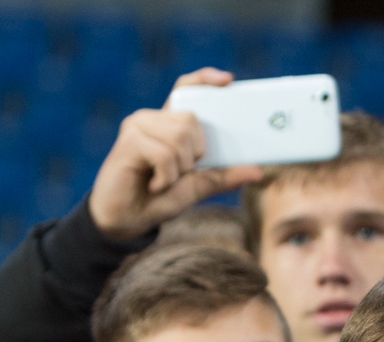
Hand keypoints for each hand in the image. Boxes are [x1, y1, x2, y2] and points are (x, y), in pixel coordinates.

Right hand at [88, 68, 264, 241]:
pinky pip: (165, 154)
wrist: (126, 221)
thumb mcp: (197, 188)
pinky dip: (166, 177)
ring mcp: (138, 126)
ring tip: (162, 180)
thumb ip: (222, 176)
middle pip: (191, 120)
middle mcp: (152, 119)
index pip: (186, 90)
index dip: (205, 80)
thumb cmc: (157, 200)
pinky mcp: (129, 140)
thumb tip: (257, 170)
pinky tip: (153, 185)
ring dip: (179, 168)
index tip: (228, 81)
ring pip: (180, 137)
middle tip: (178, 173)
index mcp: (169, 124)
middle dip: (195, 153)